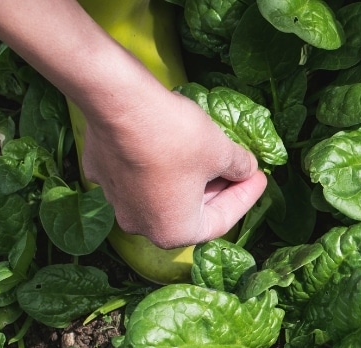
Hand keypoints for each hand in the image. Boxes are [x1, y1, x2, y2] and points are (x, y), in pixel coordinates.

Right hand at [79, 87, 266, 248]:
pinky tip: (172, 145)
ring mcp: (116, 200)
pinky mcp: (100, 171)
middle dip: (218, 189)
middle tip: (239, 170)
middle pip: (190, 211)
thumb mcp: (221, 152)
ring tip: (211, 157)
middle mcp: (140, 225)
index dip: (245, 197)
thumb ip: (239, 166)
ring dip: (188, 178)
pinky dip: (158, 164)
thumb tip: (245, 168)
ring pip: (163, 193)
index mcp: (173, 231)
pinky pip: (137, 173)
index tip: (260, 179)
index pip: (221, 221)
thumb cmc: (176, 137)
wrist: (120, 102)